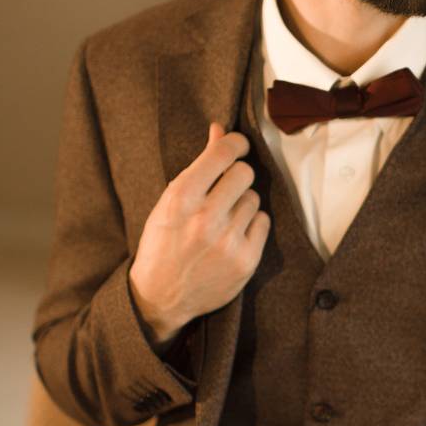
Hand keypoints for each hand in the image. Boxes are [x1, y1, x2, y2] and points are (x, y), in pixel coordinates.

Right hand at [128, 121, 270, 339]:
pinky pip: (263, 222)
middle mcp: (205, 218)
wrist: (161, 296)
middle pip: (245, 173)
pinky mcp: (245, 260)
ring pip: (254, 199)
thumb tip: (220, 129)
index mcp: (180, 198)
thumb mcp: (170, 202)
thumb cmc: (163, 243)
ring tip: (223, 219)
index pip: (223, 153)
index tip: (237, 146)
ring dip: (242, 204)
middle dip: (237, 177)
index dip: (235, 144)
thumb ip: (199, 165)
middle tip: (225, 190)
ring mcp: (227, 241)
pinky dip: (252, 225)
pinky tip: (233, 235)